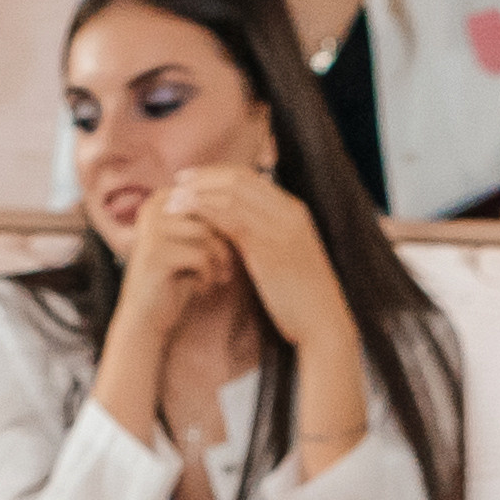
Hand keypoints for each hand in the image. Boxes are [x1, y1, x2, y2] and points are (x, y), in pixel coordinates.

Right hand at [111, 182, 234, 340]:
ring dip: (219, 259)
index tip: (228, 253)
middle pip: (207, 213)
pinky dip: (208, 275)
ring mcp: (151, 229)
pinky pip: (199, 256)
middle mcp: (152, 209)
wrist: (147, 317)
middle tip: (226, 269)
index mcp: (161, 200)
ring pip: (205, 233)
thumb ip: (209, 223)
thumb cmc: (176, 280)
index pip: (206, 199)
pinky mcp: (155, 254)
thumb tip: (243, 207)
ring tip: (218, 278)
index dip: (225, 225)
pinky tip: (203, 288)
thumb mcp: (193, 245)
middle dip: (223, 242)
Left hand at [162, 163, 345, 349]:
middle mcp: (289, 212)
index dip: (219, 174)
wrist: (324, 325)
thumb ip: (262, 238)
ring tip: (175, 199)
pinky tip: (188, 216)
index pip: (251, 178)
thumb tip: (233, 231)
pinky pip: (231, 219)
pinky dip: (206, 212)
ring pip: (233, 194)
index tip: (194, 180)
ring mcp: (280, 227)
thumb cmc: (302, 300)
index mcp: (294, 212)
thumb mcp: (284, 260)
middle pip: (240, 178)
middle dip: (205, 176)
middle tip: (178, 181)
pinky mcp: (269, 247)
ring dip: (200, 193)